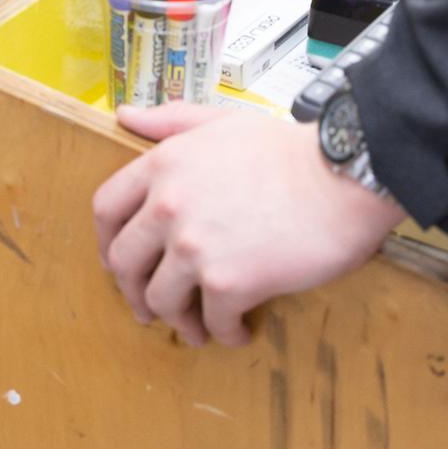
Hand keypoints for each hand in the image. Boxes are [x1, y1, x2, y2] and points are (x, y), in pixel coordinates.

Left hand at [94, 103, 402, 344]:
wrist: (342, 175)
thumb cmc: (288, 150)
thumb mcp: (220, 121)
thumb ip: (169, 121)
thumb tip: (125, 115)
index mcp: (162, 165)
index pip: (106, 209)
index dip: (106, 240)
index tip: (117, 259)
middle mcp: (168, 207)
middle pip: (123, 262)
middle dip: (133, 290)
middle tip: (149, 306)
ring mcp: (194, 247)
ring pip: (160, 300)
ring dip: (176, 320)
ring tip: (195, 327)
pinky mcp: (230, 282)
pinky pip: (211, 322)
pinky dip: (223, 333)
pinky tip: (236, 330)